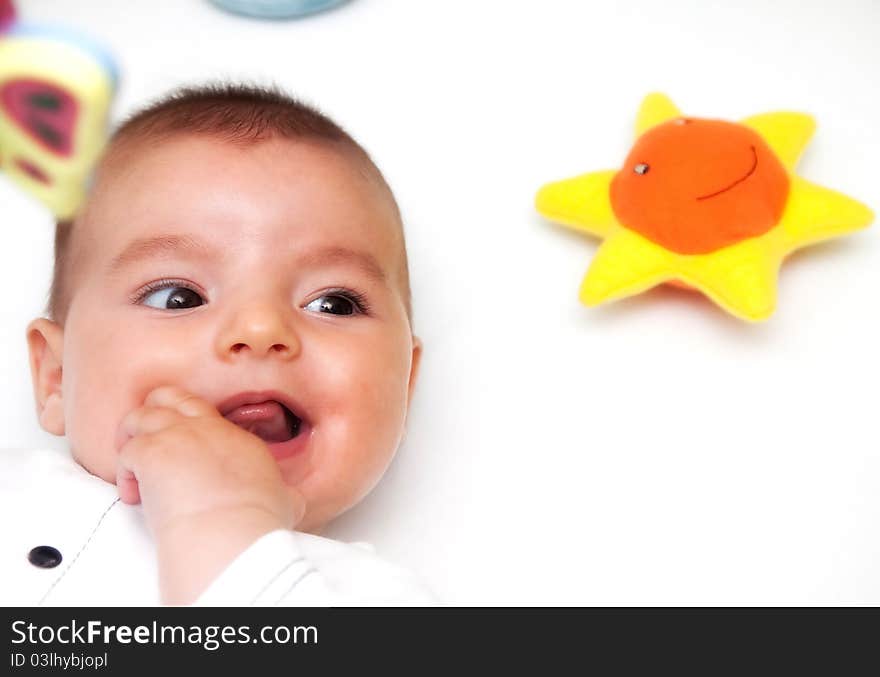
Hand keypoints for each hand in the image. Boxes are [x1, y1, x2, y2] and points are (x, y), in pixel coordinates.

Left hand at [116, 385, 305, 603]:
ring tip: (134, 471)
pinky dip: (124, 473)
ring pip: (140, 415)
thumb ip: (285, 495)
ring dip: (131, 440)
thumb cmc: (258, 522)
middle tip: (149, 447)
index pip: (203, 415)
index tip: (183, 459)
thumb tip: (292, 501)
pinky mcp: (150, 453)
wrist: (232, 531)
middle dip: (153, 415)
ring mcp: (177, 436)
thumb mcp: (285, 501)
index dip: (186, 431)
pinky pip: (126, 452)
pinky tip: (133, 495)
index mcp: (236, 438)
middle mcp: (206, 428)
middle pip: (169, 397)